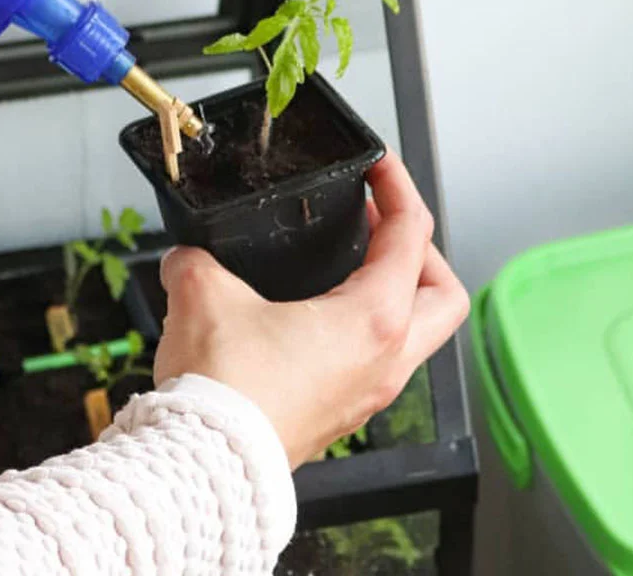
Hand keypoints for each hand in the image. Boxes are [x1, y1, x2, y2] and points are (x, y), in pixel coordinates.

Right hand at [154, 151, 469, 468]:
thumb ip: (197, 262)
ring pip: (417, 335)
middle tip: (380, 231)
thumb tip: (188, 259)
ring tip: (349, 270)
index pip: (412, 233)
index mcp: (374, 320)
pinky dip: (365, 332)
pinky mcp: (343, 414)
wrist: (206, 466)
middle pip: (444, 294)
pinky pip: (378, 363)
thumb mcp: (204, 298)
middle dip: (421, 253)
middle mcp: (386, 360)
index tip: (378, 167)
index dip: (397, 186)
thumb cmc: (224, 395)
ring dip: (396, 295)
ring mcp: (369, 393)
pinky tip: (316, 320)